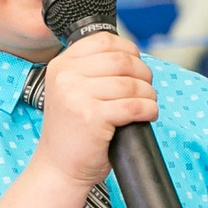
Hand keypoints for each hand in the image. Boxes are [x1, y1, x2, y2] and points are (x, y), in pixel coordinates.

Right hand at [32, 31, 156, 191]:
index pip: (104, 40)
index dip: (128, 50)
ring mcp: (76, 96)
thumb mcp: (72, 92)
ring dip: (148, 95)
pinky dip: (148, 110)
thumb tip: (133, 58)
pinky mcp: (91, 116)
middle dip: (143, 74)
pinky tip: (147, 115)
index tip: (136, 66)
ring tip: (147, 105)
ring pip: (131, 84)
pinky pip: (133, 105)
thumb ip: (93, 70)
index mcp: (61, 65)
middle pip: (122, 60)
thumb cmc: (73, 132)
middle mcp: (65, 76)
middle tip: (146, 89)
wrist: (59, 168)